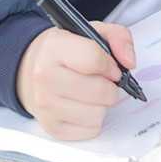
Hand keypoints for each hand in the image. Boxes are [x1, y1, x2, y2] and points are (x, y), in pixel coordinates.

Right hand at [15, 20, 136, 140]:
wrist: (30, 71)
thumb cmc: (64, 53)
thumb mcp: (90, 32)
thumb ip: (118, 37)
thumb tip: (130, 62)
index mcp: (54, 48)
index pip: (94, 59)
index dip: (112, 66)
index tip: (112, 68)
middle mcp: (45, 77)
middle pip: (100, 91)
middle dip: (109, 86)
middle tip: (101, 81)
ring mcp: (46, 105)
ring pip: (98, 113)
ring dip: (102, 104)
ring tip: (91, 93)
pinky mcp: (52, 127)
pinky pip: (92, 129)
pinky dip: (93, 120)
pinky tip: (83, 106)